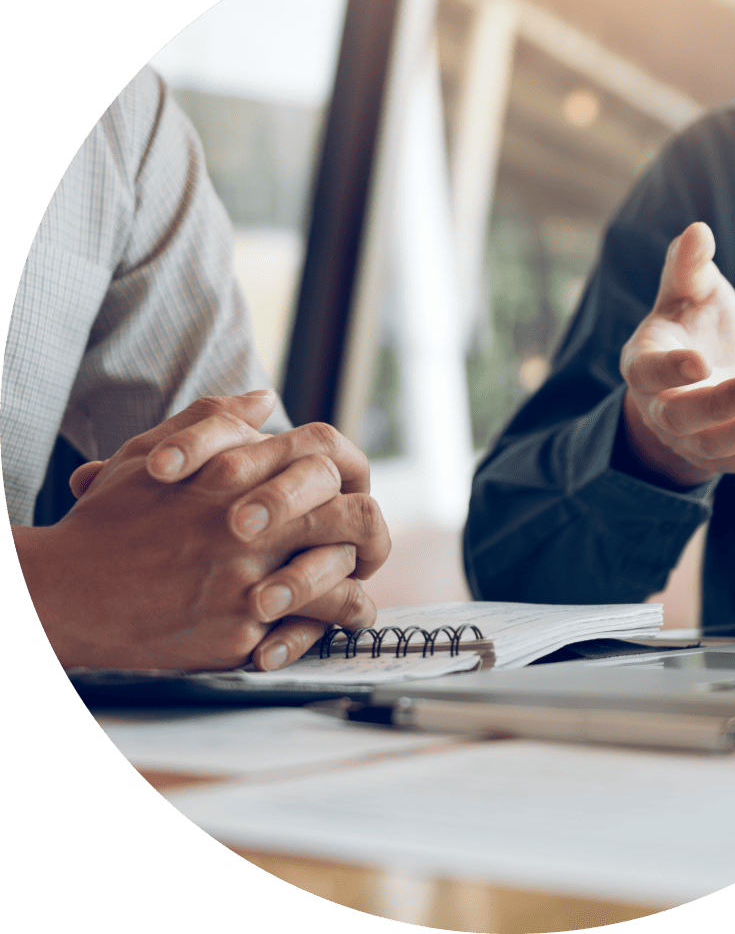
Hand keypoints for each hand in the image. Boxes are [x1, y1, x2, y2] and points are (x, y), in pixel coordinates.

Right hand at [14, 392, 387, 671]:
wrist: (63, 595)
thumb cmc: (109, 521)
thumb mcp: (150, 454)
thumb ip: (212, 420)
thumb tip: (264, 399)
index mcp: (233, 479)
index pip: (326, 461)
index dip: (345, 476)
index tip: (344, 493)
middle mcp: (247, 531)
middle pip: (352, 518)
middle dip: (369, 529)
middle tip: (367, 544)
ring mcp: (246, 587)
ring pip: (342, 582)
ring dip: (355, 584)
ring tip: (354, 592)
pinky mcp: (238, 636)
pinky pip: (309, 631)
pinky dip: (324, 628)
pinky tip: (324, 625)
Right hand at [619, 222, 734, 486]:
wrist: (696, 379)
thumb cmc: (689, 324)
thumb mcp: (688, 291)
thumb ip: (688, 266)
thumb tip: (698, 230)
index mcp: (643, 365)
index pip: (649, 373)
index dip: (671, 370)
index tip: (701, 362)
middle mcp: (661, 409)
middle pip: (681, 418)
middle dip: (720, 406)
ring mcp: (694, 439)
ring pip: (720, 445)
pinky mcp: (729, 455)